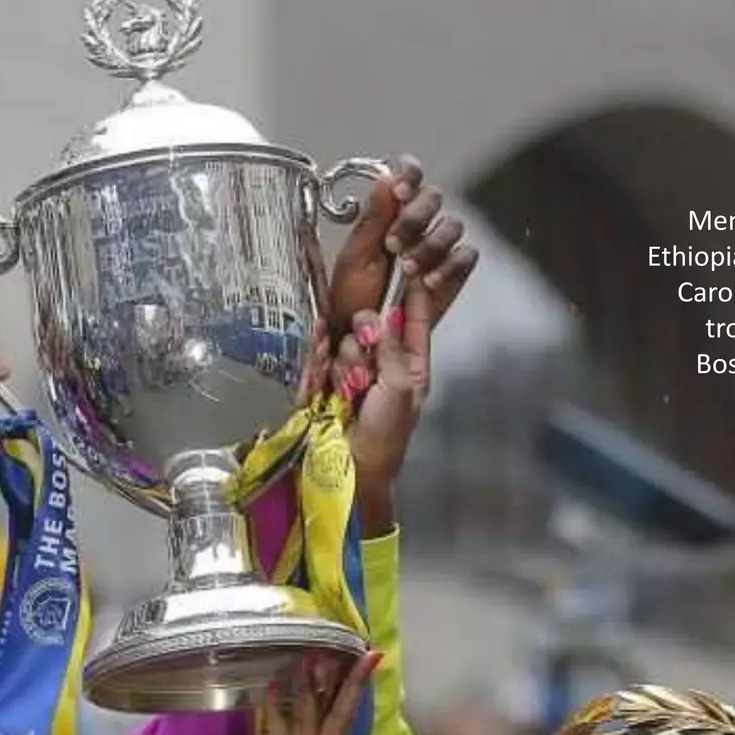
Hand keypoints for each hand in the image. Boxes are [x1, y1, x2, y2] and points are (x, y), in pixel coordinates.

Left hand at [261, 651, 382, 734]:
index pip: (344, 727)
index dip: (353, 698)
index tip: (362, 669)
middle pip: (339, 715)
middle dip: (346, 680)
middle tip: (352, 647)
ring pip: (312, 718)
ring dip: (312, 684)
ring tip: (313, 652)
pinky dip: (276, 709)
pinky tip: (271, 686)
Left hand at [324, 155, 465, 340]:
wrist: (363, 341)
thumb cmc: (351, 300)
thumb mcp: (354, 258)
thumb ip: (372, 220)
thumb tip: (386, 179)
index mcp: (388, 212)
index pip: (408, 174)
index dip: (409, 175)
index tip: (400, 191)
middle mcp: (416, 225)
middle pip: (434, 197)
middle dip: (416, 217)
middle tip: (394, 244)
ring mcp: (437, 248)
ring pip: (453, 225)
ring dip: (431, 245)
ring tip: (408, 269)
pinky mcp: (454, 274)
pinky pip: (467, 256)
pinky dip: (451, 266)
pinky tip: (429, 283)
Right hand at [342, 234, 477, 533]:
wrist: (354, 471)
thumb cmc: (387, 435)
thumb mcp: (400, 390)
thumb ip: (393, 351)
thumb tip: (378, 320)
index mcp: (410, 363)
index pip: (414, 316)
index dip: (412, 291)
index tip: (409, 263)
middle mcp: (381, 361)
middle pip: (371, 324)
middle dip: (364, 341)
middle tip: (364, 369)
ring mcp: (352, 371)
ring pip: (345, 342)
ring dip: (346, 366)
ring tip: (349, 395)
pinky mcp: (325, 381)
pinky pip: (321, 358)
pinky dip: (321, 365)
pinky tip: (323, 382)